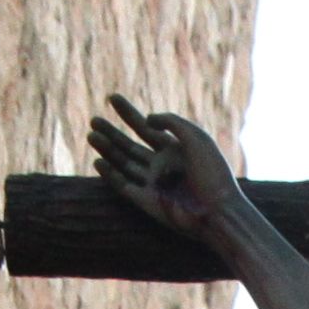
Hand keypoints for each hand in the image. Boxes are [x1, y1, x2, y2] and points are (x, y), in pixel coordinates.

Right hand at [89, 97, 239, 235]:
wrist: (217, 211)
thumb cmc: (212, 173)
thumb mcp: (196, 137)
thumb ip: (171, 121)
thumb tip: (147, 120)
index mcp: (174, 149)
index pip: (145, 127)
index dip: (128, 113)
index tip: (112, 98)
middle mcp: (161, 165)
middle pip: (129, 145)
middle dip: (111, 132)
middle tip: (93, 120)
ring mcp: (152, 183)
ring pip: (123, 163)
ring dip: (107, 149)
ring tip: (91, 134)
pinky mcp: (146, 201)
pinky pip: (123, 185)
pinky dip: (110, 174)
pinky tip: (98, 161)